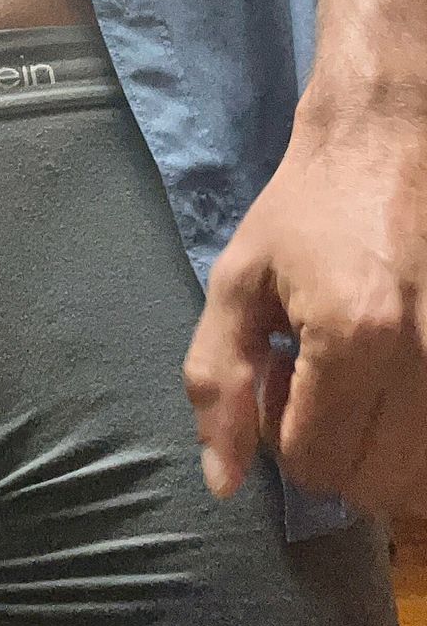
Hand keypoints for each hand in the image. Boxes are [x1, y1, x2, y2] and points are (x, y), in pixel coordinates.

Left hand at [183, 103, 426, 515]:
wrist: (392, 141)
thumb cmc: (309, 206)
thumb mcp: (240, 280)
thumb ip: (219, 380)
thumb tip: (220, 483)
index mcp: (355, 337)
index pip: (315, 462)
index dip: (281, 434)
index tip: (282, 375)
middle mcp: (426, 360)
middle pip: (376, 485)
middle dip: (333, 451)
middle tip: (319, 382)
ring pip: (422, 481)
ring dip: (381, 455)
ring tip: (360, 385)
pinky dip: (417, 441)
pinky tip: (395, 384)